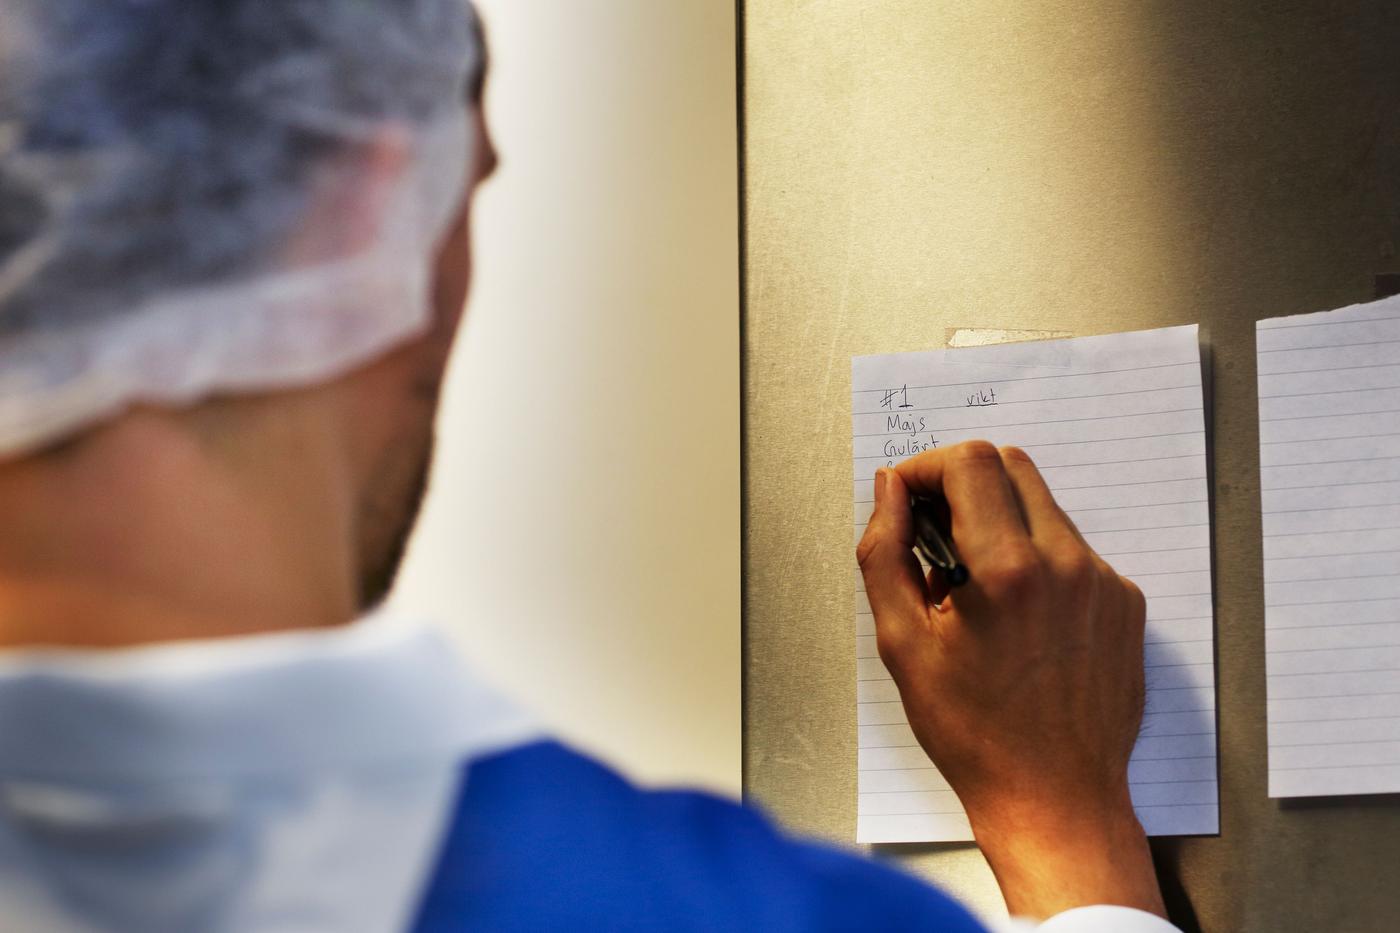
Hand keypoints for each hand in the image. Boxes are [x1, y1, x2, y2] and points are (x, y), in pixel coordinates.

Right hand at [855, 441, 1163, 919]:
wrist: (1054, 798)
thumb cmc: (974, 735)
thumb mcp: (902, 643)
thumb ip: (884, 553)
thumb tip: (888, 492)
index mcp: (1008, 570)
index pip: (969, 462)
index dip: (926, 468)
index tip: (907, 498)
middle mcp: (1066, 564)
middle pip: (1010, 466)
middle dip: (962, 486)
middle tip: (934, 539)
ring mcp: (1103, 582)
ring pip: (1044, 506)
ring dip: (1000, 522)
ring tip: (974, 589)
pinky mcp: (1124, 603)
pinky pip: (1073, 549)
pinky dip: (1037, 560)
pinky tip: (1016, 616)